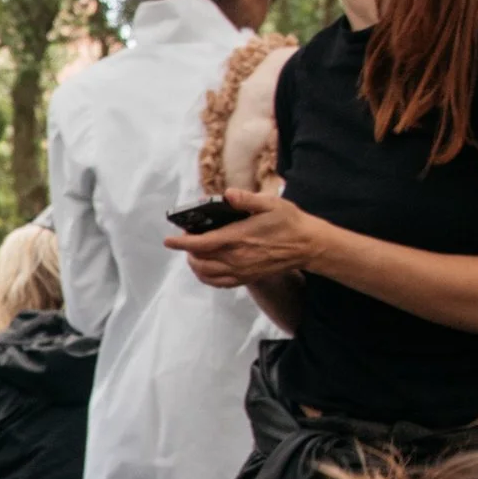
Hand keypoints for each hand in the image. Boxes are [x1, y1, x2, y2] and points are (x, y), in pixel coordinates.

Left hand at [168, 187, 322, 286]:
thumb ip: (246, 199)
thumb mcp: (270, 203)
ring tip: (193, 253)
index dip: (182, 242)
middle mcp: (237, 258)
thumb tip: (227, 194)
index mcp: (239, 237)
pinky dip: (207, 277)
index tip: (169, 240)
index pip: (201, 243)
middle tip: (185, 239)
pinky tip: (206, 268)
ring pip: (206, 274)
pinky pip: (219, 283)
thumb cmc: (289, 222)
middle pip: (199, 260)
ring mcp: (242, 271)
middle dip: (187, 251)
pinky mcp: (247, 278)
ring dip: (195, 265)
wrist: (308, 245)